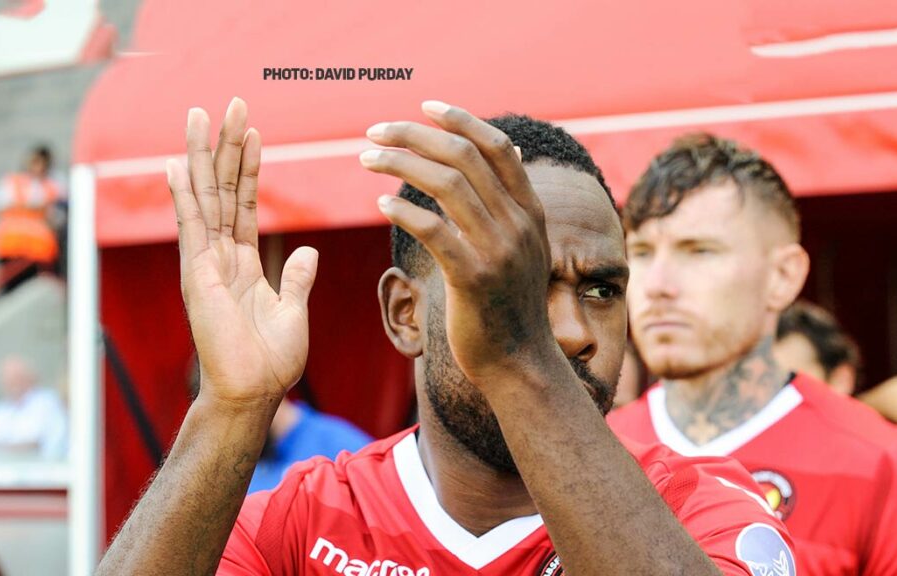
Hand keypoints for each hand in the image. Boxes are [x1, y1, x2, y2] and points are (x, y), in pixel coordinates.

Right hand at [167, 98, 317, 409]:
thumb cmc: (270, 360)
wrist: (254, 392)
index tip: (254, 132)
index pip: (245, 204)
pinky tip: (178, 163)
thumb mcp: (293, 311)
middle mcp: (220, 257)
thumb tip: (307, 249)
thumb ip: (298, 278)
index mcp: (243, 263)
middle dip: (228, 147)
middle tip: (233, 105)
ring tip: (204, 114)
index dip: (250, 167)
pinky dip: (185, 194)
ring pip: (206, 198)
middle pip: (224, 190)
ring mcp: (205, 264)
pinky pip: (192, 227)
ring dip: (206, 156)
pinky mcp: (197, 275)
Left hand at [361, 101, 555, 384]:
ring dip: (399, 164)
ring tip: (366, 158)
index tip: (425, 106)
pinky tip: (381, 203)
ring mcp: (499, 250)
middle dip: (415, 135)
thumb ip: (512, 204)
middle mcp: (518, 224)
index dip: (460, 120)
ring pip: (446, 184)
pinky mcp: (473, 278)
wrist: (519, 362)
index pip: (496, 146)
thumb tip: (512, 153)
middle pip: (464, 156)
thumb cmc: (509, 304)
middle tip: (375, 131)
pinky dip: (403, 209)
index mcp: (530, 211)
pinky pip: (433, 230)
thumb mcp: (524, 247)